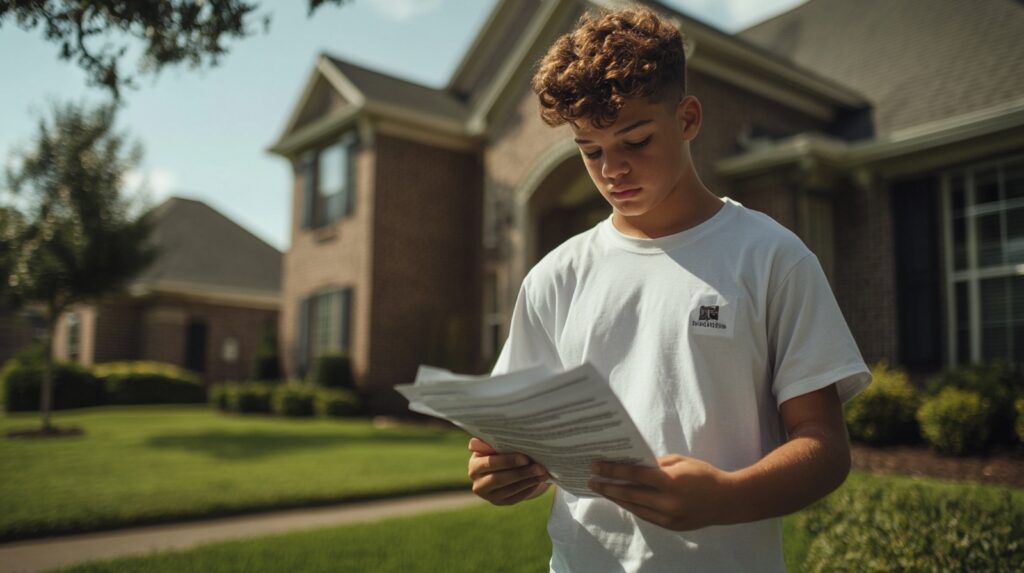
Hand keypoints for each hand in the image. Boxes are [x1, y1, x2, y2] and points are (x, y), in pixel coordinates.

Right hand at [467, 437, 549, 504]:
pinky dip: (528, 489)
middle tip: (540, 467)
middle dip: (521, 473)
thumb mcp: (494, 445)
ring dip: (528, 480)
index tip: (525, 457)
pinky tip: (538, 481)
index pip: (489, 463)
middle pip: (499, 479)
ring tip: (543, 473)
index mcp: (474, 465)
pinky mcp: (500, 502)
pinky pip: (515, 497)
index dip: (507, 461)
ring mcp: (488, 495)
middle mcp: (478, 483)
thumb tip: (491, 434)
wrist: (504, 467)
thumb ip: (491, 442)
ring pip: (509, 489)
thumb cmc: (500, 450)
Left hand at [588, 454, 733, 530]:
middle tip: (592, 480)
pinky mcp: (671, 526)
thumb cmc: (704, 474)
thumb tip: (635, 466)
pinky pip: (646, 516)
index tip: (596, 466)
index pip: (633, 476)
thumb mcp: (681, 461)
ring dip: (617, 499)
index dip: (612, 471)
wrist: (728, 501)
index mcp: (669, 481)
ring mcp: (668, 517)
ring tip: (602, 490)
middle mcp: (666, 502)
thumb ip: (657, 464)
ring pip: (635, 508)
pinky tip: (622, 500)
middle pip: (629, 495)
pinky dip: (633, 507)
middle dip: (608, 487)